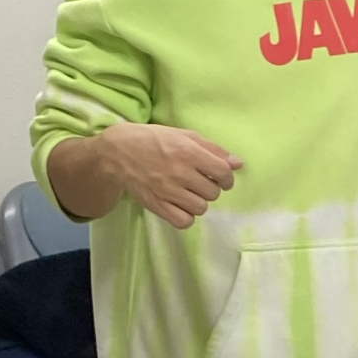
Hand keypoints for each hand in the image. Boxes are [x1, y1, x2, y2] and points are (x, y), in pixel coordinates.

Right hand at [99, 122, 241, 228]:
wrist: (119, 152)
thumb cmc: (154, 140)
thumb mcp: (184, 136)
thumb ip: (212, 149)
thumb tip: (238, 164)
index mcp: (189, 152)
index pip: (223, 173)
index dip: (226, 177)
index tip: (220, 177)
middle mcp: (180, 173)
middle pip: (213, 193)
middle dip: (211, 188)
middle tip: (199, 182)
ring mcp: (168, 191)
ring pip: (201, 208)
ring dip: (198, 201)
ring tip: (188, 192)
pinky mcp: (157, 206)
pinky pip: (184, 221)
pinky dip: (186, 216)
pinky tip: (181, 205)